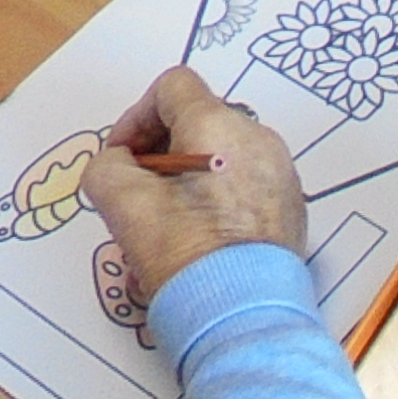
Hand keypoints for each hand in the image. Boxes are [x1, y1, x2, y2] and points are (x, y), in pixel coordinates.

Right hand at [83, 66, 306, 301]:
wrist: (241, 312)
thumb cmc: (185, 255)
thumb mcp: (123, 205)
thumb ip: (107, 167)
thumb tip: (117, 162)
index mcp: (219, 126)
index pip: (173, 86)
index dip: (136, 116)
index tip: (124, 158)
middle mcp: (258, 138)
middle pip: (197, 123)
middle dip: (158, 154)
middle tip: (137, 196)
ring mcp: (279, 172)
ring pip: (219, 158)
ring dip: (183, 182)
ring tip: (161, 230)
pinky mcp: (289, 204)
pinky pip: (243, 185)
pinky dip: (214, 201)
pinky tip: (193, 242)